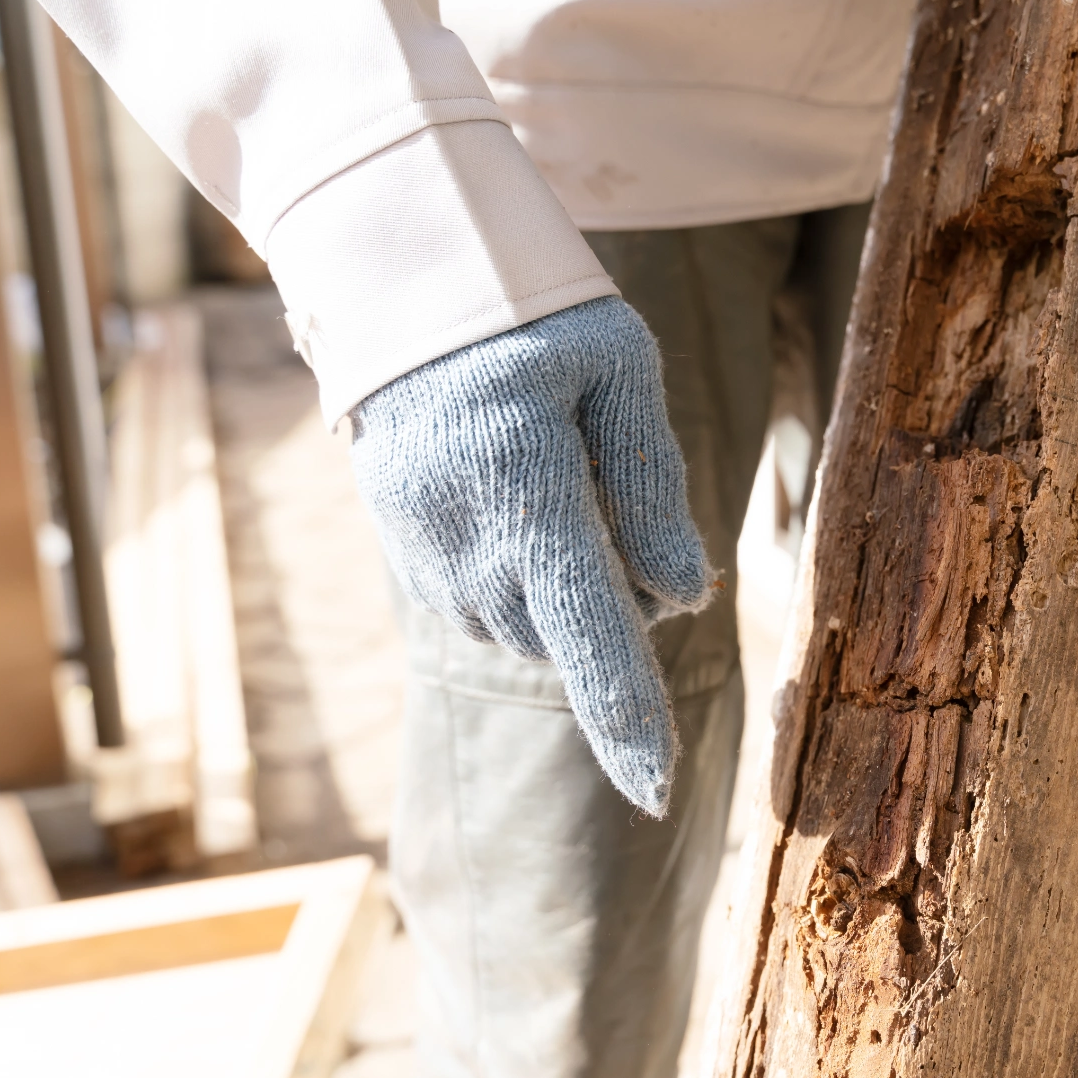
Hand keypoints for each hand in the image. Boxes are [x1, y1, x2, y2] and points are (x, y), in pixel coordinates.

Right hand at [349, 296, 711, 813]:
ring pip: (532, 628)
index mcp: (530, 495)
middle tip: (612, 489)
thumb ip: (653, 481)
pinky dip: (525, 573)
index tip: (656, 794)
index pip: (593, 636)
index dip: (630, 720)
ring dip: (568, 589)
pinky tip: (516, 490)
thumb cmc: (530, 312)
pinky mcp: (409, 559)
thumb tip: (683, 595)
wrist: (394, 283)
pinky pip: (491, 603)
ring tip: (556, 476)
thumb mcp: (619, 366)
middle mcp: (470, 547)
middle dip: (617, 601)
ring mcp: (430, 559)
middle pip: (575, 638)